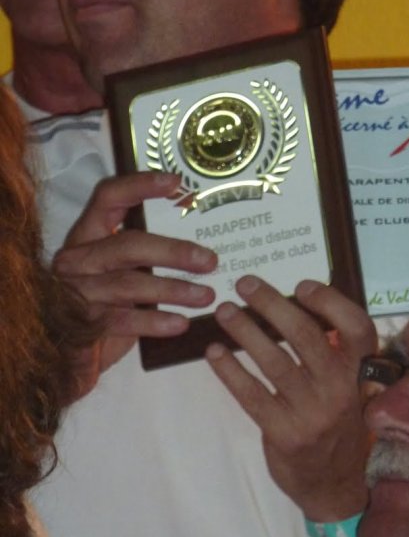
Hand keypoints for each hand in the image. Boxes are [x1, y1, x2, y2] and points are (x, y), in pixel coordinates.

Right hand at [53, 171, 217, 367]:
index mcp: (88, 234)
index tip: (176, 182)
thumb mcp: (121, 269)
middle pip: (127, 245)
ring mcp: (78, 291)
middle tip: (210, 261)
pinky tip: (181, 324)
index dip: (139, 186)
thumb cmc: (105, 301)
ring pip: (129, 284)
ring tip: (206, 296)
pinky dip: (155, 322)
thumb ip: (147, 254)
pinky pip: (123, 320)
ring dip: (173, 290)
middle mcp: (78, 258)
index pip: (108, 197)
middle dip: (173, 251)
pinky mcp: (82, 325)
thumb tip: (205, 249)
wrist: (69, 353)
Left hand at [207, 276, 376, 519]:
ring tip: (224, 312)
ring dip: (245, 331)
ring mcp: (313, 413)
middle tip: (245, 285)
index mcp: (360, 373)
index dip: (330, 302)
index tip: (300, 286)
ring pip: (274, 361)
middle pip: (307, 335)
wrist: (334, 485)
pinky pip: (251, 395)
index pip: (357, 328)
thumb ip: (331, 354)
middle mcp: (341, 390)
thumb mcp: (347, 388)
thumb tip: (290, 306)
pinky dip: (229, 370)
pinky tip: (213, 353)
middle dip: (272, 304)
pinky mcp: (285, 434)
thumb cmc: (336, 424)